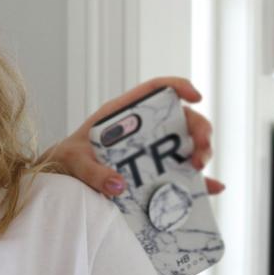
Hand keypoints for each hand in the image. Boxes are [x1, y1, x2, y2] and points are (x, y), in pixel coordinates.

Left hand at [40, 76, 224, 196]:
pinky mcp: (153, 172)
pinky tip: (213, 188)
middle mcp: (142, 129)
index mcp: (122, 114)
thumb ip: (92, 172)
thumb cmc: (66, 160)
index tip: (196, 97)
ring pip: (186, 143)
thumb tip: (118, 185)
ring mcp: (150, 150)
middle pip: (180, 118)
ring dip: (201, 152)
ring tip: (199, 167)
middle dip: (199, 129)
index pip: (155, 90)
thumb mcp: (73, 161)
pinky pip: (182, 174)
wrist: (60, 179)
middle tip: (201, 150)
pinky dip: (199, 181)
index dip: (178, 86)